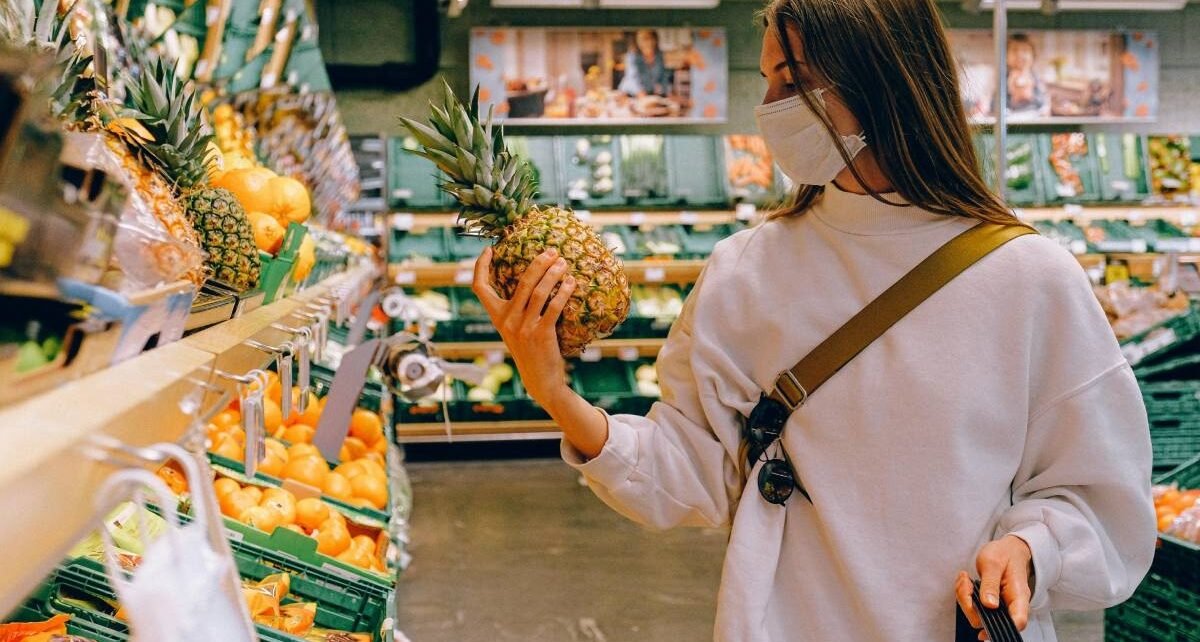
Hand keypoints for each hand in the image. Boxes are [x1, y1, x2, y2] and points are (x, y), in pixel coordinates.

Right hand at [472, 247, 576, 408]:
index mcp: (497, 318)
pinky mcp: (541, 334)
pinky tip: (571, 283)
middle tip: (552, 251)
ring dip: (553, 273)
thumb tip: (531, 281)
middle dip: (538, 263)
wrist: (540, 380)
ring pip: (539, 291)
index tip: (489, 250)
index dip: (480, 267)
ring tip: (564, 263)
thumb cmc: (530, 351)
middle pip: (521, 282)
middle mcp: (507, 321)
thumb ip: (516, 310)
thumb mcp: (516, 330)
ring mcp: (523, 328)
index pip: (480, 288)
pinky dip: (563, 292)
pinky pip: (553, 307)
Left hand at [956, 535, 1033, 639]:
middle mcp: (1010, 606)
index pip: (1018, 621)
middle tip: (966, 583)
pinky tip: (965, 581)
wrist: (1007, 550)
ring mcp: (999, 607)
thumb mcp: (994, 563)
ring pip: (977, 616)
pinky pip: (972, 607)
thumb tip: (989, 605)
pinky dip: (964, 595)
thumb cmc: (1004, 555)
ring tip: (965, 579)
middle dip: (970, 606)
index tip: (983, 626)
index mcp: (1018, 596)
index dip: (1002, 628)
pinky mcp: (988, 605)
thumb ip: (990, 584)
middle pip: (989, 622)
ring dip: (964, 599)